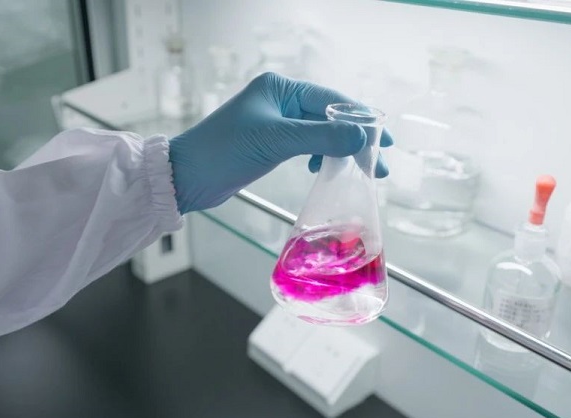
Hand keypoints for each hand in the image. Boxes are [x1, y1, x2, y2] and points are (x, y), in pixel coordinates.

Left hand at [169, 72, 392, 213]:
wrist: (186, 176)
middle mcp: (279, 100)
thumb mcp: (275, 141)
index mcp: (280, 88)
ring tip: (357, 172)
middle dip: (354, 140)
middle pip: (329, 117)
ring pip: (320, 134)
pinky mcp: (270, 143)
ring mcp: (275, 122)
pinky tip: (322, 170)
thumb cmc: (222, 151)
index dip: (360, 121)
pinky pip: (306, 146)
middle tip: (376, 165)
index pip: (331, 100)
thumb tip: (360, 138)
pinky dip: (320, 157)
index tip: (383, 141)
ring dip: (339, 152)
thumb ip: (320, 138)